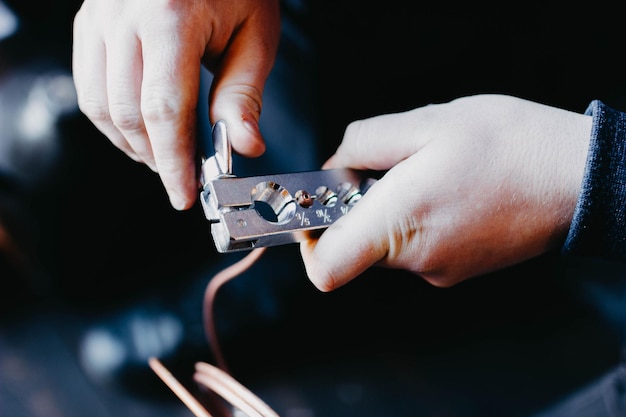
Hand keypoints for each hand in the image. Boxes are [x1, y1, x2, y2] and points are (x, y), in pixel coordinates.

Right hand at [72, 0, 279, 209]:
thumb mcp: (255, 33)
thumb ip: (244, 92)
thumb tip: (244, 146)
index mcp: (170, 15)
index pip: (164, 109)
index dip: (173, 161)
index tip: (184, 194)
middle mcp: (123, 15)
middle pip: (127, 113)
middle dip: (155, 157)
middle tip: (181, 177)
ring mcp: (99, 16)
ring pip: (99, 105)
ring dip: (131, 144)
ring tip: (163, 157)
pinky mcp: (89, 21)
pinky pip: (87, 84)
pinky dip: (112, 119)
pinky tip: (140, 128)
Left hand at [300, 94, 591, 290]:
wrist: (580, 180)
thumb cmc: (511, 147)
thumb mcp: (426, 123)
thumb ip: (363, 143)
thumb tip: (334, 166)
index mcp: (400, 222)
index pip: (326, 267)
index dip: (307, 241)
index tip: (311, 210)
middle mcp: (416, 259)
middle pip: (355, 244)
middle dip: (357, 205)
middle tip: (386, 167)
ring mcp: (439, 270)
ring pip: (387, 241)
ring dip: (392, 207)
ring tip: (430, 172)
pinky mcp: (457, 269)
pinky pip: (417, 245)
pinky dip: (417, 218)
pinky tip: (449, 189)